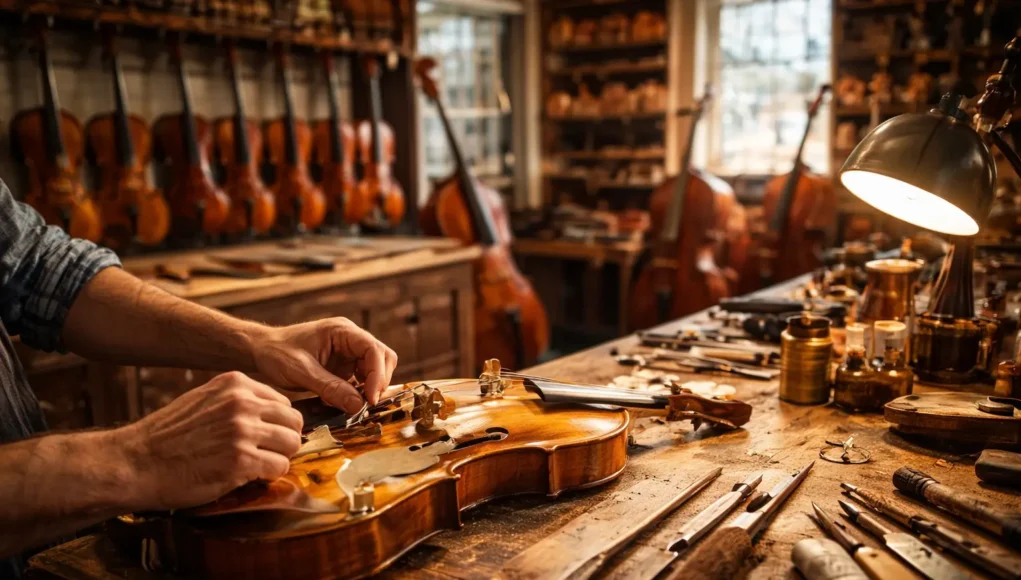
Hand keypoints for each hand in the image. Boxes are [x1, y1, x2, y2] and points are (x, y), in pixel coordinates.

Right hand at [120, 372, 302, 510]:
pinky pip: (279, 467)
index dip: (278, 423)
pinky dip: (269, 476)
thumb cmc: (167, 437)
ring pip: (291, 444)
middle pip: (293, 421)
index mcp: (235, 384)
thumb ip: (237, 401)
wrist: (135, 462)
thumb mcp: (204, 401)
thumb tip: (270, 413)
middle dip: (284, 440)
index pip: (283, 401)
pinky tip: (249, 476)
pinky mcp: (242, 460)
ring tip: (257, 465)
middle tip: (266, 453)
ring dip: (279, 458)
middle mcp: (242, 403)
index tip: (266, 437)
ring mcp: (243, 430)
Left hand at [250, 317, 397, 412]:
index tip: (370, 399)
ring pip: (375, 370)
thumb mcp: (301, 372)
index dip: (378, 375)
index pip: (373, 349)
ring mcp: (348, 353)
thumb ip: (330, 388)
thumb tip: (358, 405)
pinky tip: (343, 402)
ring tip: (354, 405)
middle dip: (379, 381)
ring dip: (370, 388)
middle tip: (366, 404)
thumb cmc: (277, 353)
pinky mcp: (343, 367)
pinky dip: (358, 393)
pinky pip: (361, 380)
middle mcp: (350, 339)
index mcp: (342, 331)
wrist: (260, 351)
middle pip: (382, 358)